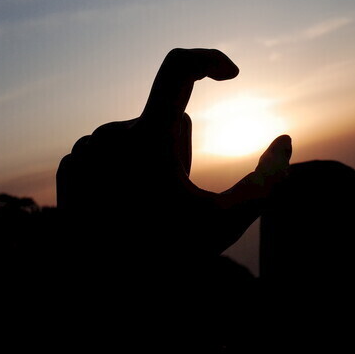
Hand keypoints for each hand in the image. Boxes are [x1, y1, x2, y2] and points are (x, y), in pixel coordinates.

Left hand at [57, 48, 291, 259]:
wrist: (104, 293)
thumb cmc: (170, 257)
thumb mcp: (228, 221)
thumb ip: (268, 180)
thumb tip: (285, 139)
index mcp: (149, 137)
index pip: (179, 67)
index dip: (209, 60)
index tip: (230, 75)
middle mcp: (111, 134)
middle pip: (164, 120)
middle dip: (178, 146)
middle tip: (178, 197)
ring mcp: (85, 149)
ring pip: (134, 137)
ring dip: (148, 161)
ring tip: (146, 209)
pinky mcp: (69, 166)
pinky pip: (106, 152)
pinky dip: (119, 173)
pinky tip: (120, 209)